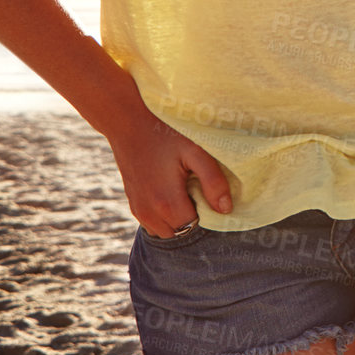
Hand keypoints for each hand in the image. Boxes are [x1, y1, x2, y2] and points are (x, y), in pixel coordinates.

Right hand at [105, 110, 232, 236]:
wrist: (128, 122)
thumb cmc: (167, 134)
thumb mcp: (196, 152)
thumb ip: (213, 182)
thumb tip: (226, 210)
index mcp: (166, 203)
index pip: (195, 226)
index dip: (207, 212)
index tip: (209, 190)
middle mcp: (148, 213)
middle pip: (181, 231)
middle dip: (192, 216)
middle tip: (196, 187)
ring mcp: (138, 209)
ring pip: (166, 230)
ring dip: (178, 217)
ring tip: (184, 188)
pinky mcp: (133, 203)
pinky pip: (153, 222)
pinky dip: (165, 214)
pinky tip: (171, 189)